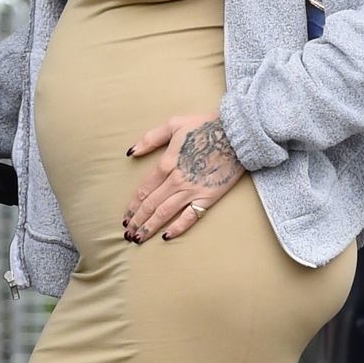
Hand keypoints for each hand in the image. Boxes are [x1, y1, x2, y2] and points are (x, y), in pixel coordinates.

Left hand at [123, 113, 243, 242]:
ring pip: (165, 213)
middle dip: (137, 220)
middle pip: (151, 205)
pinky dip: (177, 228)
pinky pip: (190, 217)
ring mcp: (192, 191)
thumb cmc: (206, 126)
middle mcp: (175, 181)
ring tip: (138, 238)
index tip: (126, 216)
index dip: (133, 205)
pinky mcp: (208, 198)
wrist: (237, 135)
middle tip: (127, 233)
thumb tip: (132, 152)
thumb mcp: (174, 124)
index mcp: (166, 163)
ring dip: (150, 227)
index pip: (144, 189)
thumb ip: (151, 138)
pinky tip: (166, 236)